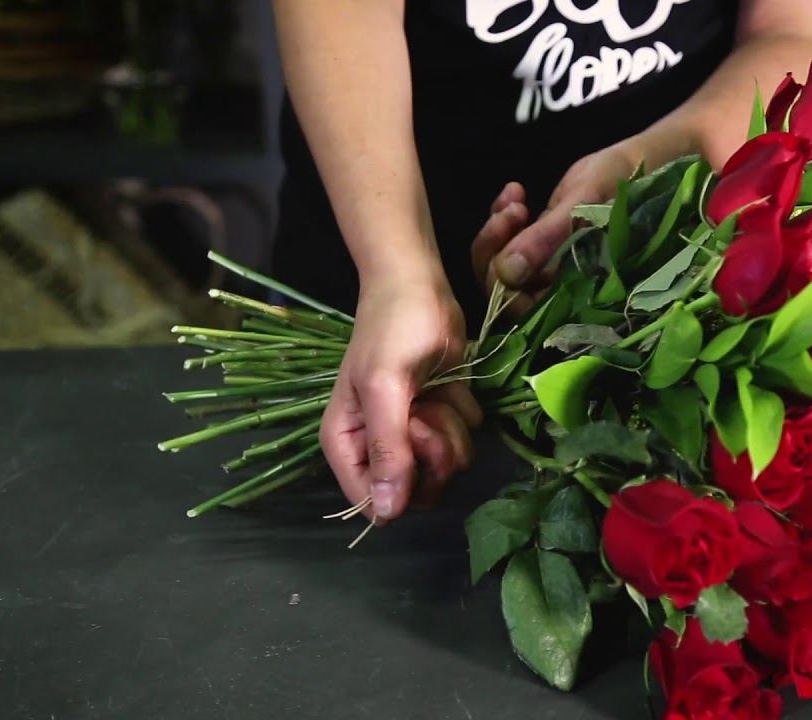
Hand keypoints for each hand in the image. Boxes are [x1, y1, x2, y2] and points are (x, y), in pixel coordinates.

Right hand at [320, 279, 481, 521]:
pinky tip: (448, 383)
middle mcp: (378, 448)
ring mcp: (413, 435)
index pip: (373, 503)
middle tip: (426, 412)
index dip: (401, 484)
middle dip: (432, 453)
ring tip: (435, 392)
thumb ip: (387, 448)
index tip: (410, 442)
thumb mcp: (384, 387)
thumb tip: (385, 515)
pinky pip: (465, 439)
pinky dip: (461, 410)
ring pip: (447, 467)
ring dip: (450, 428)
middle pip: (417, 491)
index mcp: (347, 445)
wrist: (419, 288)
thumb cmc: (393, 330)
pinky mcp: (442, 419)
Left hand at [472, 143, 640, 305]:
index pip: (523, 308)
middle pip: (505, 289)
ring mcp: (549, 265)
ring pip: (502, 264)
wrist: (639, 163)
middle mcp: (560, 287)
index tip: (506, 246)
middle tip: (509, 214)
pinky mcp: (543, 243)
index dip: (504, 284)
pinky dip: (503, 216)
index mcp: (576, 293)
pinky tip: (516, 189)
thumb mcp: (585, 206)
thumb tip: (505, 272)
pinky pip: (509, 241)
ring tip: (516, 199)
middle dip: (495, 251)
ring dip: (497, 231)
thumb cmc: (624, 185)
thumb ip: (547, 239)